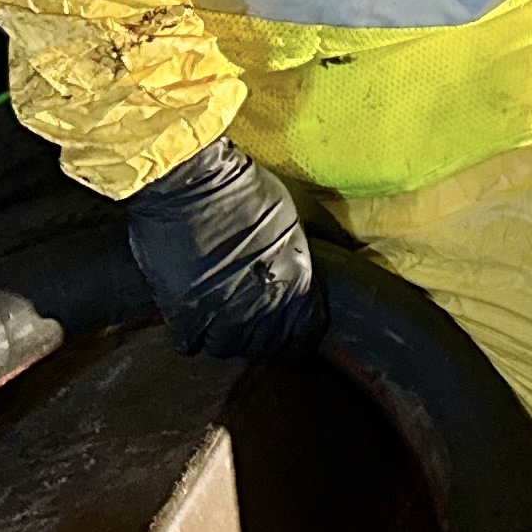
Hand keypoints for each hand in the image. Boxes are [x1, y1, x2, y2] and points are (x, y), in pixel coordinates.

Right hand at [124, 136, 324, 359]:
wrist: (188, 183)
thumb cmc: (246, 190)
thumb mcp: (301, 208)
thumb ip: (324, 237)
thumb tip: (348, 252)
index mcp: (295, 282)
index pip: (306, 334)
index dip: (300, 334)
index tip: (293, 328)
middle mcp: (261, 307)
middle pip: (268, 347)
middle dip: (266, 339)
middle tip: (256, 321)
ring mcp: (220, 315)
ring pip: (229, 348)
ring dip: (230, 337)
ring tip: (226, 317)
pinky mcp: (183, 314)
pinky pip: (192, 344)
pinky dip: (195, 334)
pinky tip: (198, 313)